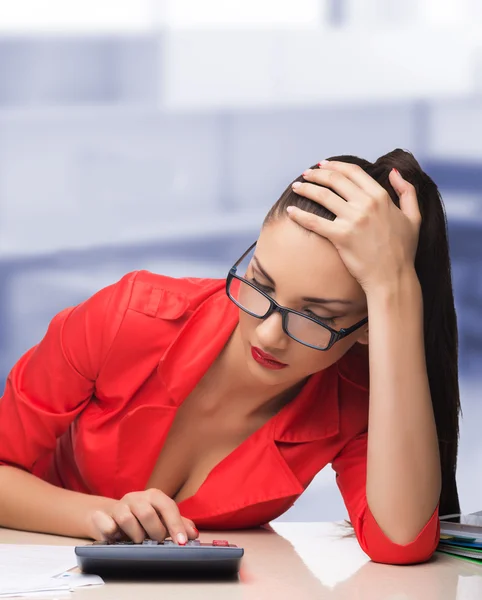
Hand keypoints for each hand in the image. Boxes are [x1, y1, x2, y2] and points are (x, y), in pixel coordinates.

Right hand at [88, 489, 198, 544]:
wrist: (111, 517)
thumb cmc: (142, 520)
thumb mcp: (162, 520)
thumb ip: (178, 525)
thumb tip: (193, 534)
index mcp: (153, 496)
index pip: (167, 506)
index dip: (176, 524)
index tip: (182, 542)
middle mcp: (136, 498)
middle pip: (147, 513)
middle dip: (155, 532)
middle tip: (156, 541)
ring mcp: (118, 506)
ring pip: (127, 519)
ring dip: (135, 535)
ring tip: (138, 540)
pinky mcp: (102, 517)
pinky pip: (107, 525)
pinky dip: (112, 532)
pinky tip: (117, 537)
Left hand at [287, 161, 420, 292]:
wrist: (393, 277)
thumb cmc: (403, 250)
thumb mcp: (414, 217)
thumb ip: (407, 191)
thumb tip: (394, 172)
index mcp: (381, 197)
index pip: (353, 172)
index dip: (335, 165)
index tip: (323, 165)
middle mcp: (366, 204)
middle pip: (335, 180)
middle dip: (317, 174)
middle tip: (306, 174)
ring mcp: (353, 220)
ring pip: (322, 196)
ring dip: (306, 188)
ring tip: (296, 187)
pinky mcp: (340, 237)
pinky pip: (314, 222)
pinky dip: (300, 215)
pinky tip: (290, 211)